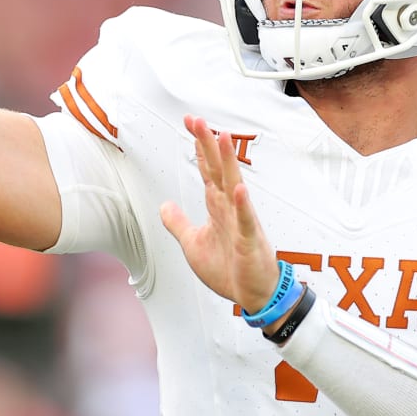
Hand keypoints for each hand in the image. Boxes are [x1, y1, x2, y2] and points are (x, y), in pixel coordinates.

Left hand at [159, 115, 281, 311]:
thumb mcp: (193, 244)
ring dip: (228, 162)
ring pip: (233, 186)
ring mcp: (241, 222)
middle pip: (218, 170)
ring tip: (222, 138)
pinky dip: (242, 205)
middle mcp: (230, 208)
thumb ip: (178, 223)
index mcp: (217, 207)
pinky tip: (238, 188)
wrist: (252, 295)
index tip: (191, 124)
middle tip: (197, 120)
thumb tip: (164, 205)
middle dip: (207, 145)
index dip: (198, 148)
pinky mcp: (249, 241)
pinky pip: (245, 220)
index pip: (207, 171)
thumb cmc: (228, 269)